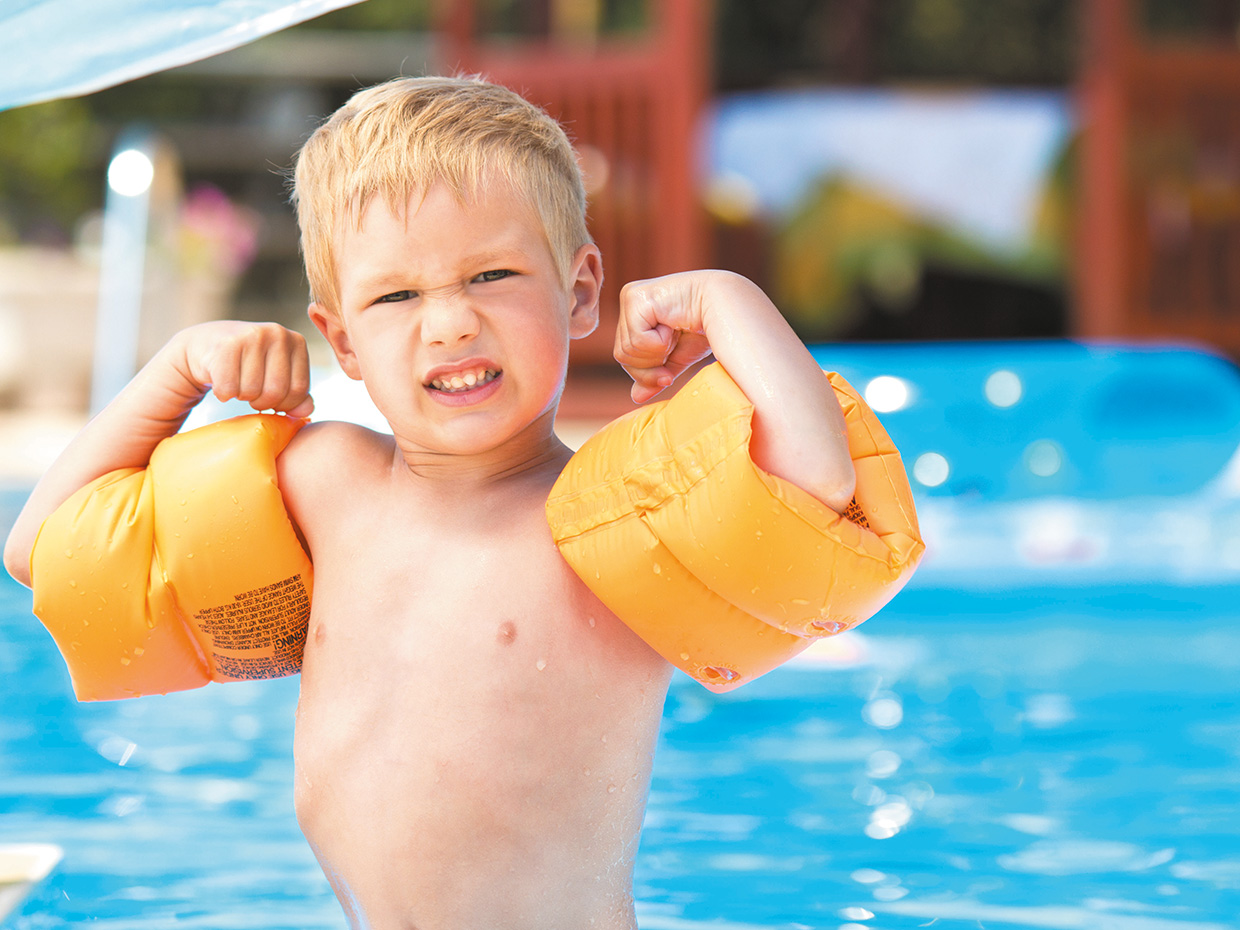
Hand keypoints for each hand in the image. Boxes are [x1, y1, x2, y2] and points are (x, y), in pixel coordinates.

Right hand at [176, 321, 313, 417]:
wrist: (207, 343)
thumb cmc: (250, 363)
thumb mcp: (278, 374)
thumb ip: (298, 394)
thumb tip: (307, 411)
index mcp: (297, 342)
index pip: (299, 390)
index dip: (284, 404)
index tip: (272, 398)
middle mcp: (278, 333)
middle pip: (276, 392)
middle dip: (262, 402)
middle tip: (252, 393)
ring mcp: (252, 336)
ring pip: (252, 392)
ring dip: (241, 396)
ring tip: (238, 382)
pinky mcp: (226, 345)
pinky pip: (228, 390)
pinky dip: (223, 394)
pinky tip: (221, 380)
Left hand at [614, 272, 718, 402]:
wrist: (727, 307)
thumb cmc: (708, 328)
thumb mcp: (677, 357)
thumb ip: (655, 374)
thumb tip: (635, 397)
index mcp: (635, 311)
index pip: (624, 355)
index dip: (646, 373)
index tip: (669, 374)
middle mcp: (629, 299)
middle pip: (622, 355)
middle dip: (651, 364)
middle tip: (675, 346)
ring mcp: (630, 296)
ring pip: (628, 349)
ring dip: (657, 351)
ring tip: (676, 332)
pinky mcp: (636, 297)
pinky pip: (637, 339)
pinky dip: (659, 342)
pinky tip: (674, 324)